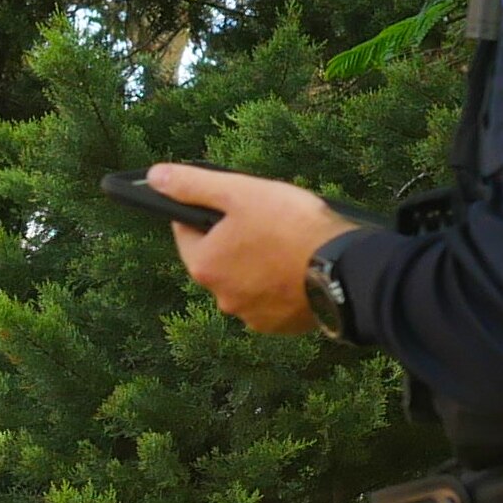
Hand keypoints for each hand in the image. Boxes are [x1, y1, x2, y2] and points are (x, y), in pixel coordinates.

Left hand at [148, 162, 355, 337]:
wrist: (347, 269)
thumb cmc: (292, 226)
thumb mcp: (239, 193)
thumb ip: (193, 185)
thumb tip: (156, 176)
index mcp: (205, 266)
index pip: (187, 233)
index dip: (206, 212)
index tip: (232, 203)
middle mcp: (221, 298)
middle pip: (218, 258)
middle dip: (235, 239)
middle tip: (267, 220)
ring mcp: (252, 315)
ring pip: (246, 280)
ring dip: (257, 264)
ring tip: (287, 243)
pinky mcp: (281, 326)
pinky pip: (272, 299)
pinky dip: (279, 284)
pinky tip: (298, 267)